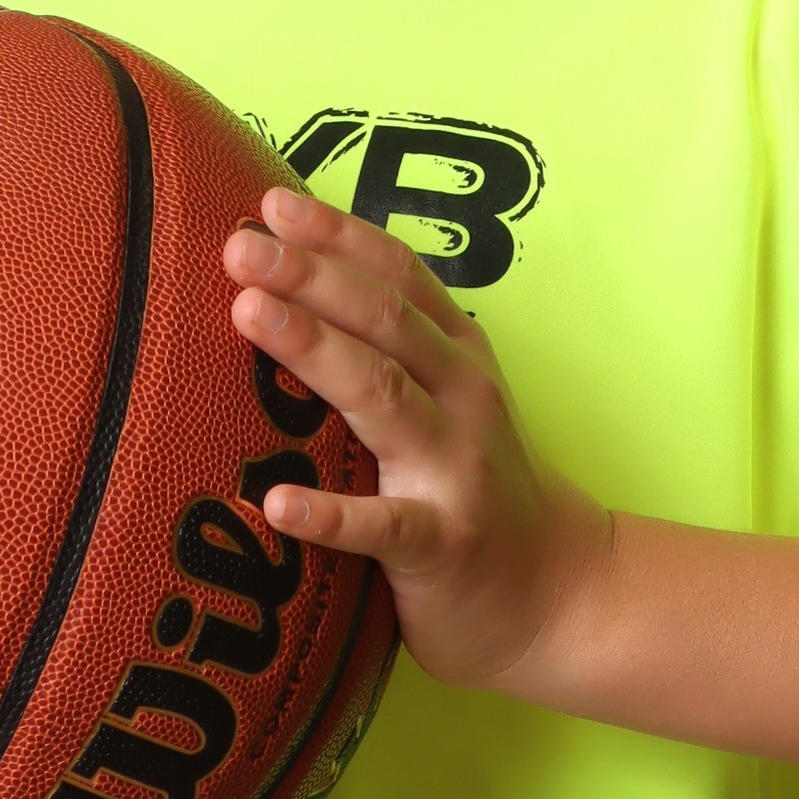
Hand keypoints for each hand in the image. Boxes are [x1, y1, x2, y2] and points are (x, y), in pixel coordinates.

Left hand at [225, 184, 613, 696]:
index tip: (272, 203)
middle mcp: (463, 399)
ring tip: (248, 314)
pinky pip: (382, 526)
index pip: (398, 276)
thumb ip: (392, 353)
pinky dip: (329, 515)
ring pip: (384, 396)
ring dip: (314, 349)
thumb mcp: (451, 402)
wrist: (557, 594)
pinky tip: (276, 503)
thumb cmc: (476, 490)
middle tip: (241, 247)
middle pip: (384, 321)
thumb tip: (285, 294)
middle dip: (311, 275)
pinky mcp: (441, 545)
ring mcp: (455, 470)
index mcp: (458, 357)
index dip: (338, 234)